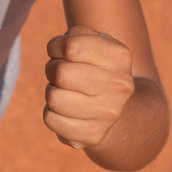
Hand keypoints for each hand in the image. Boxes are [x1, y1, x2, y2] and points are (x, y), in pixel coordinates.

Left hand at [43, 25, 135, 149]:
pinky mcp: (94, 135)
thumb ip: (74, 36)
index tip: (61, 52)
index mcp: (119, 56)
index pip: (71, 46)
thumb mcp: (92, 42)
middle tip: (61, 74)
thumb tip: (57, 49)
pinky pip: (51, 120)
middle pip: (60, 73)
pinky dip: (51, 114)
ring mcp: (109, 113)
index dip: (56, 47)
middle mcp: (119, 85)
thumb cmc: (94, 66)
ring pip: (53, 98)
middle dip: (52, 69)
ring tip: (65, 92)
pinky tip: (66, 111)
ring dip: (52, 92)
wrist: (116, 107)